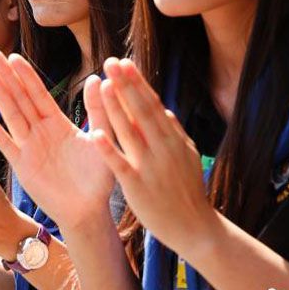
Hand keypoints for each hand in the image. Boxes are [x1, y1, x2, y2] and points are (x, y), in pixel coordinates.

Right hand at [0, 49, 116, 231]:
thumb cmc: (99, 178)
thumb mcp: (102, 138)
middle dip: (6, 76)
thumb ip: (98, 109)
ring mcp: (29, 148)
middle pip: (20, 98)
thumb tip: (98, 78)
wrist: (88, 211)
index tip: (14, 56)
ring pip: (11, 116)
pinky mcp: (22, 167)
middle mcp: (40, 132)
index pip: (38, 93)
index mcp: (58, 123)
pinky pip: (6, 145)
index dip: (26, 75)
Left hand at [89, 58, 215, 250]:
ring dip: (115, 107)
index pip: (151, 105)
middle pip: (141, 111)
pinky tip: (94, 134)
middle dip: (125, 85)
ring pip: (129, 131)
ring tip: (103, 84)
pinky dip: (108, 149)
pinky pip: (119, 164)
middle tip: (110, 61)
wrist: (194, 228)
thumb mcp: (187, 156)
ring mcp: (150, 166)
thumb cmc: (187, 191)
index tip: (123, 62)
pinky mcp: (136, 185)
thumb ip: (173, 133)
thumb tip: (163, 109)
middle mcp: (162, 147)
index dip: (137, 83)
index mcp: (173, 139)